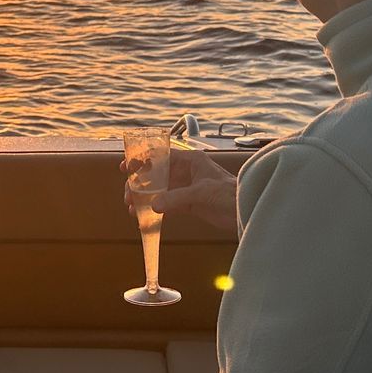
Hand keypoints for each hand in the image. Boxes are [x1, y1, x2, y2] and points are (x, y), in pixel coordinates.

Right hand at [123, 148, 238, 232]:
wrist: (245, 211)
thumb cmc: (230, 194)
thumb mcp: (201, 192)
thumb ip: (177, 198)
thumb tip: (154, 206)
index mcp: (190, 160)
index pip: (160, 155)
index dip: (142, 160)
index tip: (127, 167)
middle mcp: (186, 172)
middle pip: (156, 174)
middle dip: (140, 184)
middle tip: (128, 195)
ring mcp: (186, 188)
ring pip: (159, 190)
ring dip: (144, 198)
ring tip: (131, 208)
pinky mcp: (189, 203)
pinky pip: (167, 205)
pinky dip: (155, 210)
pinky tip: (143, 217)